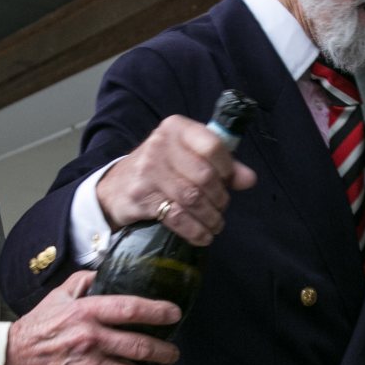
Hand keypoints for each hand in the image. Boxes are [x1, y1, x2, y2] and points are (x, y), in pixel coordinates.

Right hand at [5, 271, 181, 364]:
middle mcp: (91, 340)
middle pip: (141, 347)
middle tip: (173, 352)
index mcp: (86, 313)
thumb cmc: (37, 328)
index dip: (158, 311)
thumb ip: (83, 281)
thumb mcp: (57, 296)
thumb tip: (105, 271)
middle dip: (166, 352)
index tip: (174, 313)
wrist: (11, 362)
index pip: (130, 308)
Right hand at [96, 115, 256, 244]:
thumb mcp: (188, 157)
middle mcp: (160, 145)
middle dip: (219, 198)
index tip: (229, 182)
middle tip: (221, 208)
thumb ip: (221, 164)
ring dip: (210, 217)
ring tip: (215, 224)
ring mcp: (148, 171)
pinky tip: (203, 236)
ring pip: (192, 198)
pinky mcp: (141, 197)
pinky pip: (177, 217)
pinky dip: (195, 230)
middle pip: (205, 176)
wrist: (115, 186)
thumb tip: (249, 179)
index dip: (227, 167)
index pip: (212, 145)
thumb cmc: (161, 168)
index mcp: (176, 128)